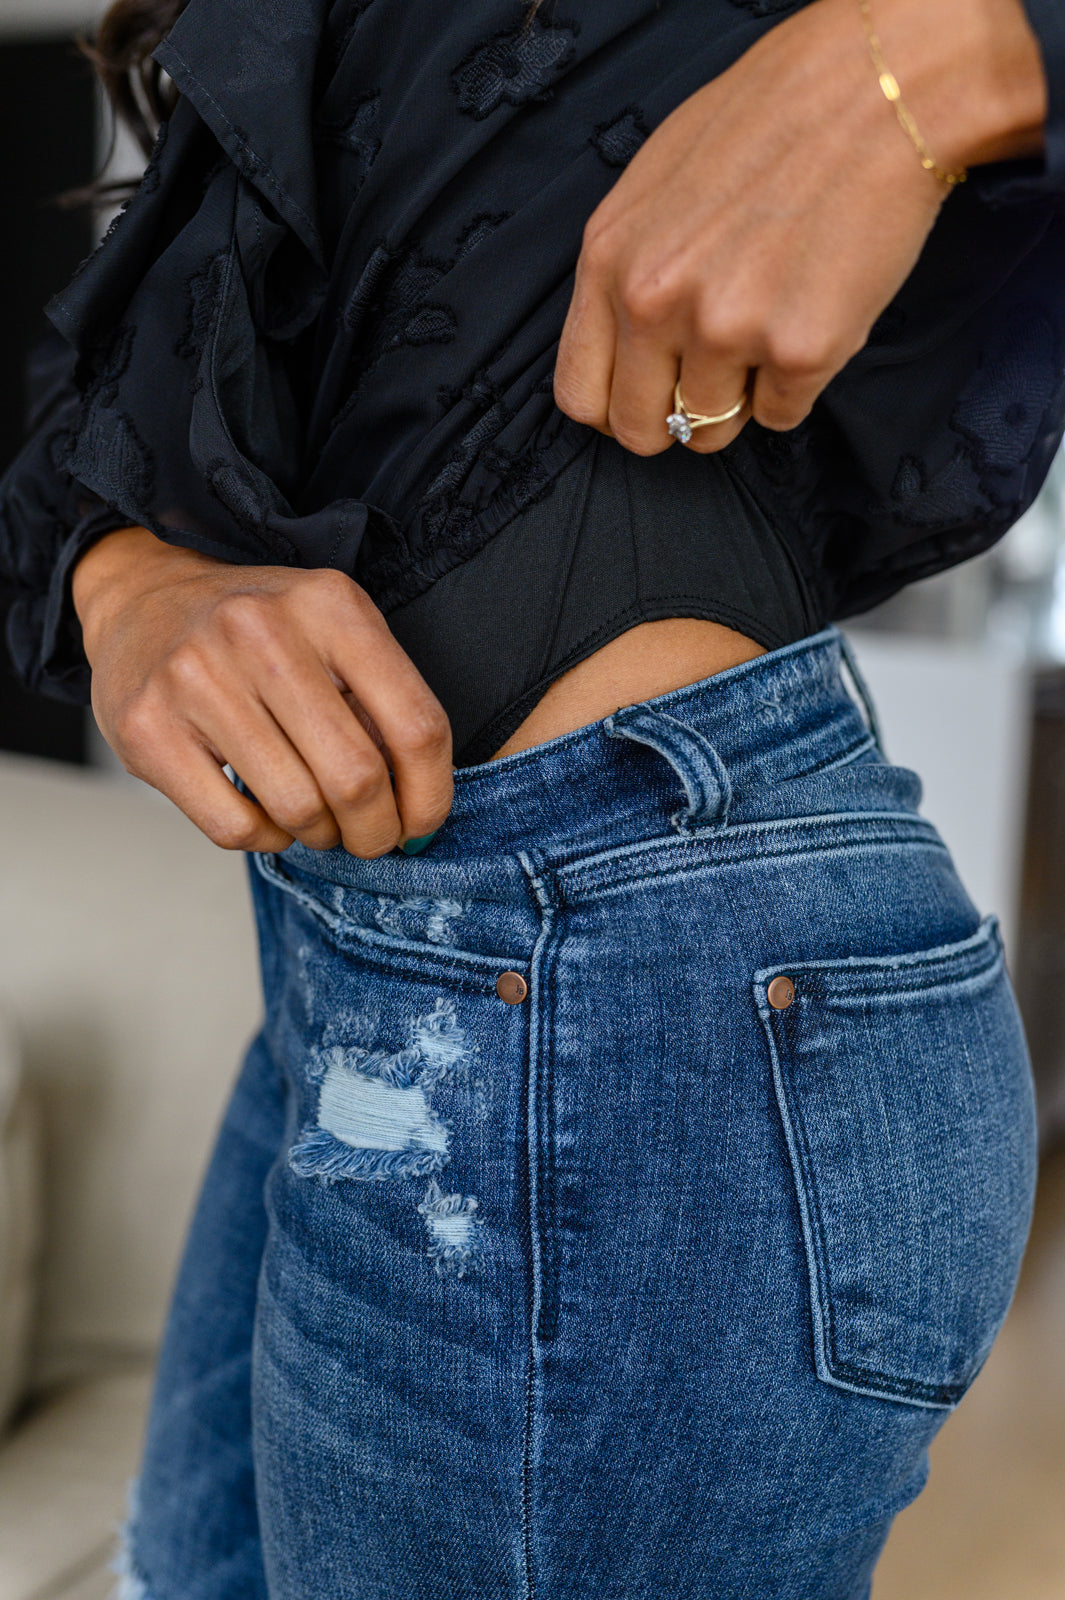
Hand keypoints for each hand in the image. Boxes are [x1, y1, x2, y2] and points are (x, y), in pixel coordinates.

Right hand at [73, 527, 453, 856]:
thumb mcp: (332, 631)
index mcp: (329, 606)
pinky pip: (235, 827)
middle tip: (373, 839)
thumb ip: (380, 700)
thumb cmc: (258, 632)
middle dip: (377, 831)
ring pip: (297, 809)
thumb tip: (419, 803)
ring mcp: (197, 680)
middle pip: (356, 777)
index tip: (421, 825)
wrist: (143, 601)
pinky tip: (267, 816)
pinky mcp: (149, 729)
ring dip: (321, 835)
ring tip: (318, 821)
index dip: (430, 797)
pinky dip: (266, 838)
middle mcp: (261, 633)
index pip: (416, 726)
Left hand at [554, 0, 1046, 454]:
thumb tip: (625, 351)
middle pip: (640, 430)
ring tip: (768, 326)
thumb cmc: (769, 124)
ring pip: (711, 430)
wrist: (874, 90)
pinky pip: (782, 414)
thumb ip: (628, 273)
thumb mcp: (654, 190)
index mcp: (609, 262)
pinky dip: (797, 385)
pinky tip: (812, 314)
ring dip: (740, 397)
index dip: (615, 410)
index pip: (580, 394)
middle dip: (673, 420)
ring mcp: (727, 332)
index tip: (645, 401)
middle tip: (712, 382)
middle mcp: (655, 304)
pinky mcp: (800, 352)